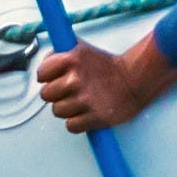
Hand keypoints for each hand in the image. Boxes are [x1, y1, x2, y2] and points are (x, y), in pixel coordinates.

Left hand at [37, 36, 176, 130]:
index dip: (48, 77)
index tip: (55, 79)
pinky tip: (87, 113)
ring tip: (81, 102)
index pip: (42, 73)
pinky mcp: (94, 117)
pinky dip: (78, 122)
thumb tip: (45, 64)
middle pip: (47, 95)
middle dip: (57, 94)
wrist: (135, 80)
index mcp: (72, 59)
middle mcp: (76, 78)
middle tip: (71, 91)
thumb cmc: (109, 67)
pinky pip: (71, 126)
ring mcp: (85, 99)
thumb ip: (61, 55)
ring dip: (68, 109)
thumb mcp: (83, 50)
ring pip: (58, 111)